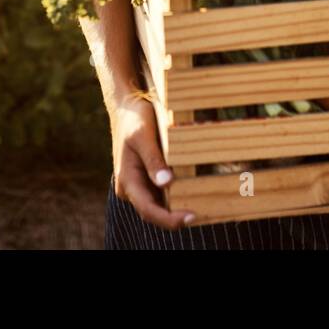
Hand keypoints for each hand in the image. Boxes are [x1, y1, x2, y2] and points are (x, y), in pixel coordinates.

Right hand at [111, 91, 195, 230]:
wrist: (126, 109)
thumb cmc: (134, 119)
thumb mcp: (143, 135)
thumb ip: (153, 159)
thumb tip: (166, 183)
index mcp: (127, 180)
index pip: (148, 210)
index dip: (169, 219)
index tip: (191, 217)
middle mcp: (131, 188)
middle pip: (154, 212)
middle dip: (175, 218)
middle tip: (202, 213)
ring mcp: (139, 185)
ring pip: (159, 206)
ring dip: (176, 209)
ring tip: (201, 205)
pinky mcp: (147, 179)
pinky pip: (162, 195)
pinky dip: (176, 197)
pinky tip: (193, 192)